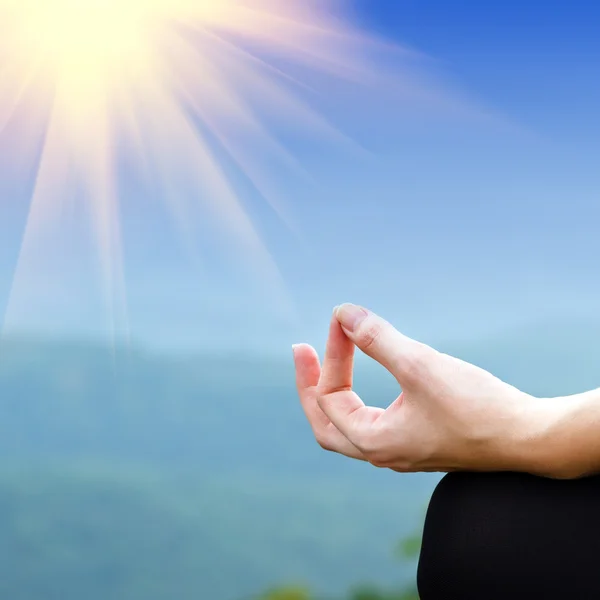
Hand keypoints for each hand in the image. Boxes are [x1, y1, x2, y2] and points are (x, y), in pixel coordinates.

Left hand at [293, 304, 550, 473]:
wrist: (528, 437)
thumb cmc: (476, 407)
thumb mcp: (420, 366)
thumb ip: (378, 339)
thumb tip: (343, 313)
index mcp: (374, 441)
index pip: (331, 396)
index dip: (331, 355)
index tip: (341, 320)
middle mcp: (381, 452)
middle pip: (325, 424)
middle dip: (310, 385)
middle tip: (303, 351)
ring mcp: (400, 450)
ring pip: (347, 427)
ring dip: (332, 394)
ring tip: (328, 362)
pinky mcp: (418, 441)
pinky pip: (372, 424)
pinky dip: (357, 400)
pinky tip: (365, 382)